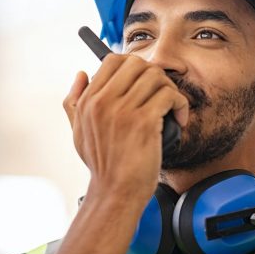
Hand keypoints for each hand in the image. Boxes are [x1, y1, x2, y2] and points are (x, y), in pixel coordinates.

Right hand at [63, 54, 188, 197]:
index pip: (113, 60)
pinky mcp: (144, 122)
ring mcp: (124, 111)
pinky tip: (179, 117)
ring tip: (171, 106)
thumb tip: (81, 74)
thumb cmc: (102, 164)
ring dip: (169, 88)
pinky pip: (170, 95)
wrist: (116, 193)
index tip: (143, 82)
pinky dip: (180, 103)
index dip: (133, 66)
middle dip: (154, 75)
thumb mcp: (78, 131)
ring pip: (156, 76)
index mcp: (89, 101)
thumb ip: (74, 101)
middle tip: (160, 93)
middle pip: (137, 63)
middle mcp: (104, 102)